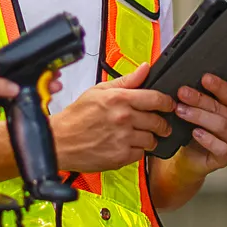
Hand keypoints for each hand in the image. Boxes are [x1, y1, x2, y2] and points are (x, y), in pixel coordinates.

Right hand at [51, 63, 174, 172]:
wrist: (59, 141)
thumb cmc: (76, 117)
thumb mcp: (98, 91)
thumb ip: (126, 81)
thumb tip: (144, 68)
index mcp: (119, 99)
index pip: (156, 99)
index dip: (167, 102)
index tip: (168, 105)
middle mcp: (124, 118)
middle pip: (158, 121)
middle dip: (161, 123)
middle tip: (159, 124)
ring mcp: (123, 139)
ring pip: (152, 139)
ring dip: (150, 138)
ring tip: (141, 136)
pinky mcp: (120, 157)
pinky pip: (140, 154)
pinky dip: (137, 151)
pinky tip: (127, 145)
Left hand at [170, 74, 226, 179]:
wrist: (189, 158)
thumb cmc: (194, 130)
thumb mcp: (197, 110)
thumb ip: (197, 98)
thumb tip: (185, 84)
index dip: (218, 85)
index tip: (205, 78)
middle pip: (220, 108)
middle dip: (199, 99)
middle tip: (183, 93)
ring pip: (220, 125)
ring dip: (199, 116)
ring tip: (181, 111)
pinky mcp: (225, 155)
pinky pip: (218, 146)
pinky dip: (206, 138)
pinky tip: (195, 132)